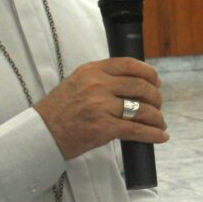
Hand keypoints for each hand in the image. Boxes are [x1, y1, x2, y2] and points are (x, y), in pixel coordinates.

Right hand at [35, 58, 168, 159]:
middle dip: (156, 97)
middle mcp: (98, 85)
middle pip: (140, 86)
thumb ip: (101, 78)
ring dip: (157, 117)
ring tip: (159, 123)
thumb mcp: (77, 82)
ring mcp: (101, 106)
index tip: (156, 82)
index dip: (148, 73)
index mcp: (92, 70)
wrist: (41, 134)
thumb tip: (134, 83)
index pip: (129, 64)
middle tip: (158, 106)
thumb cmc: (60, 110)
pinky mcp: (104, 128)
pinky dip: (152, 134)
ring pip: (142, 109)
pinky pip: (136, 130)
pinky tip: (161, 136)